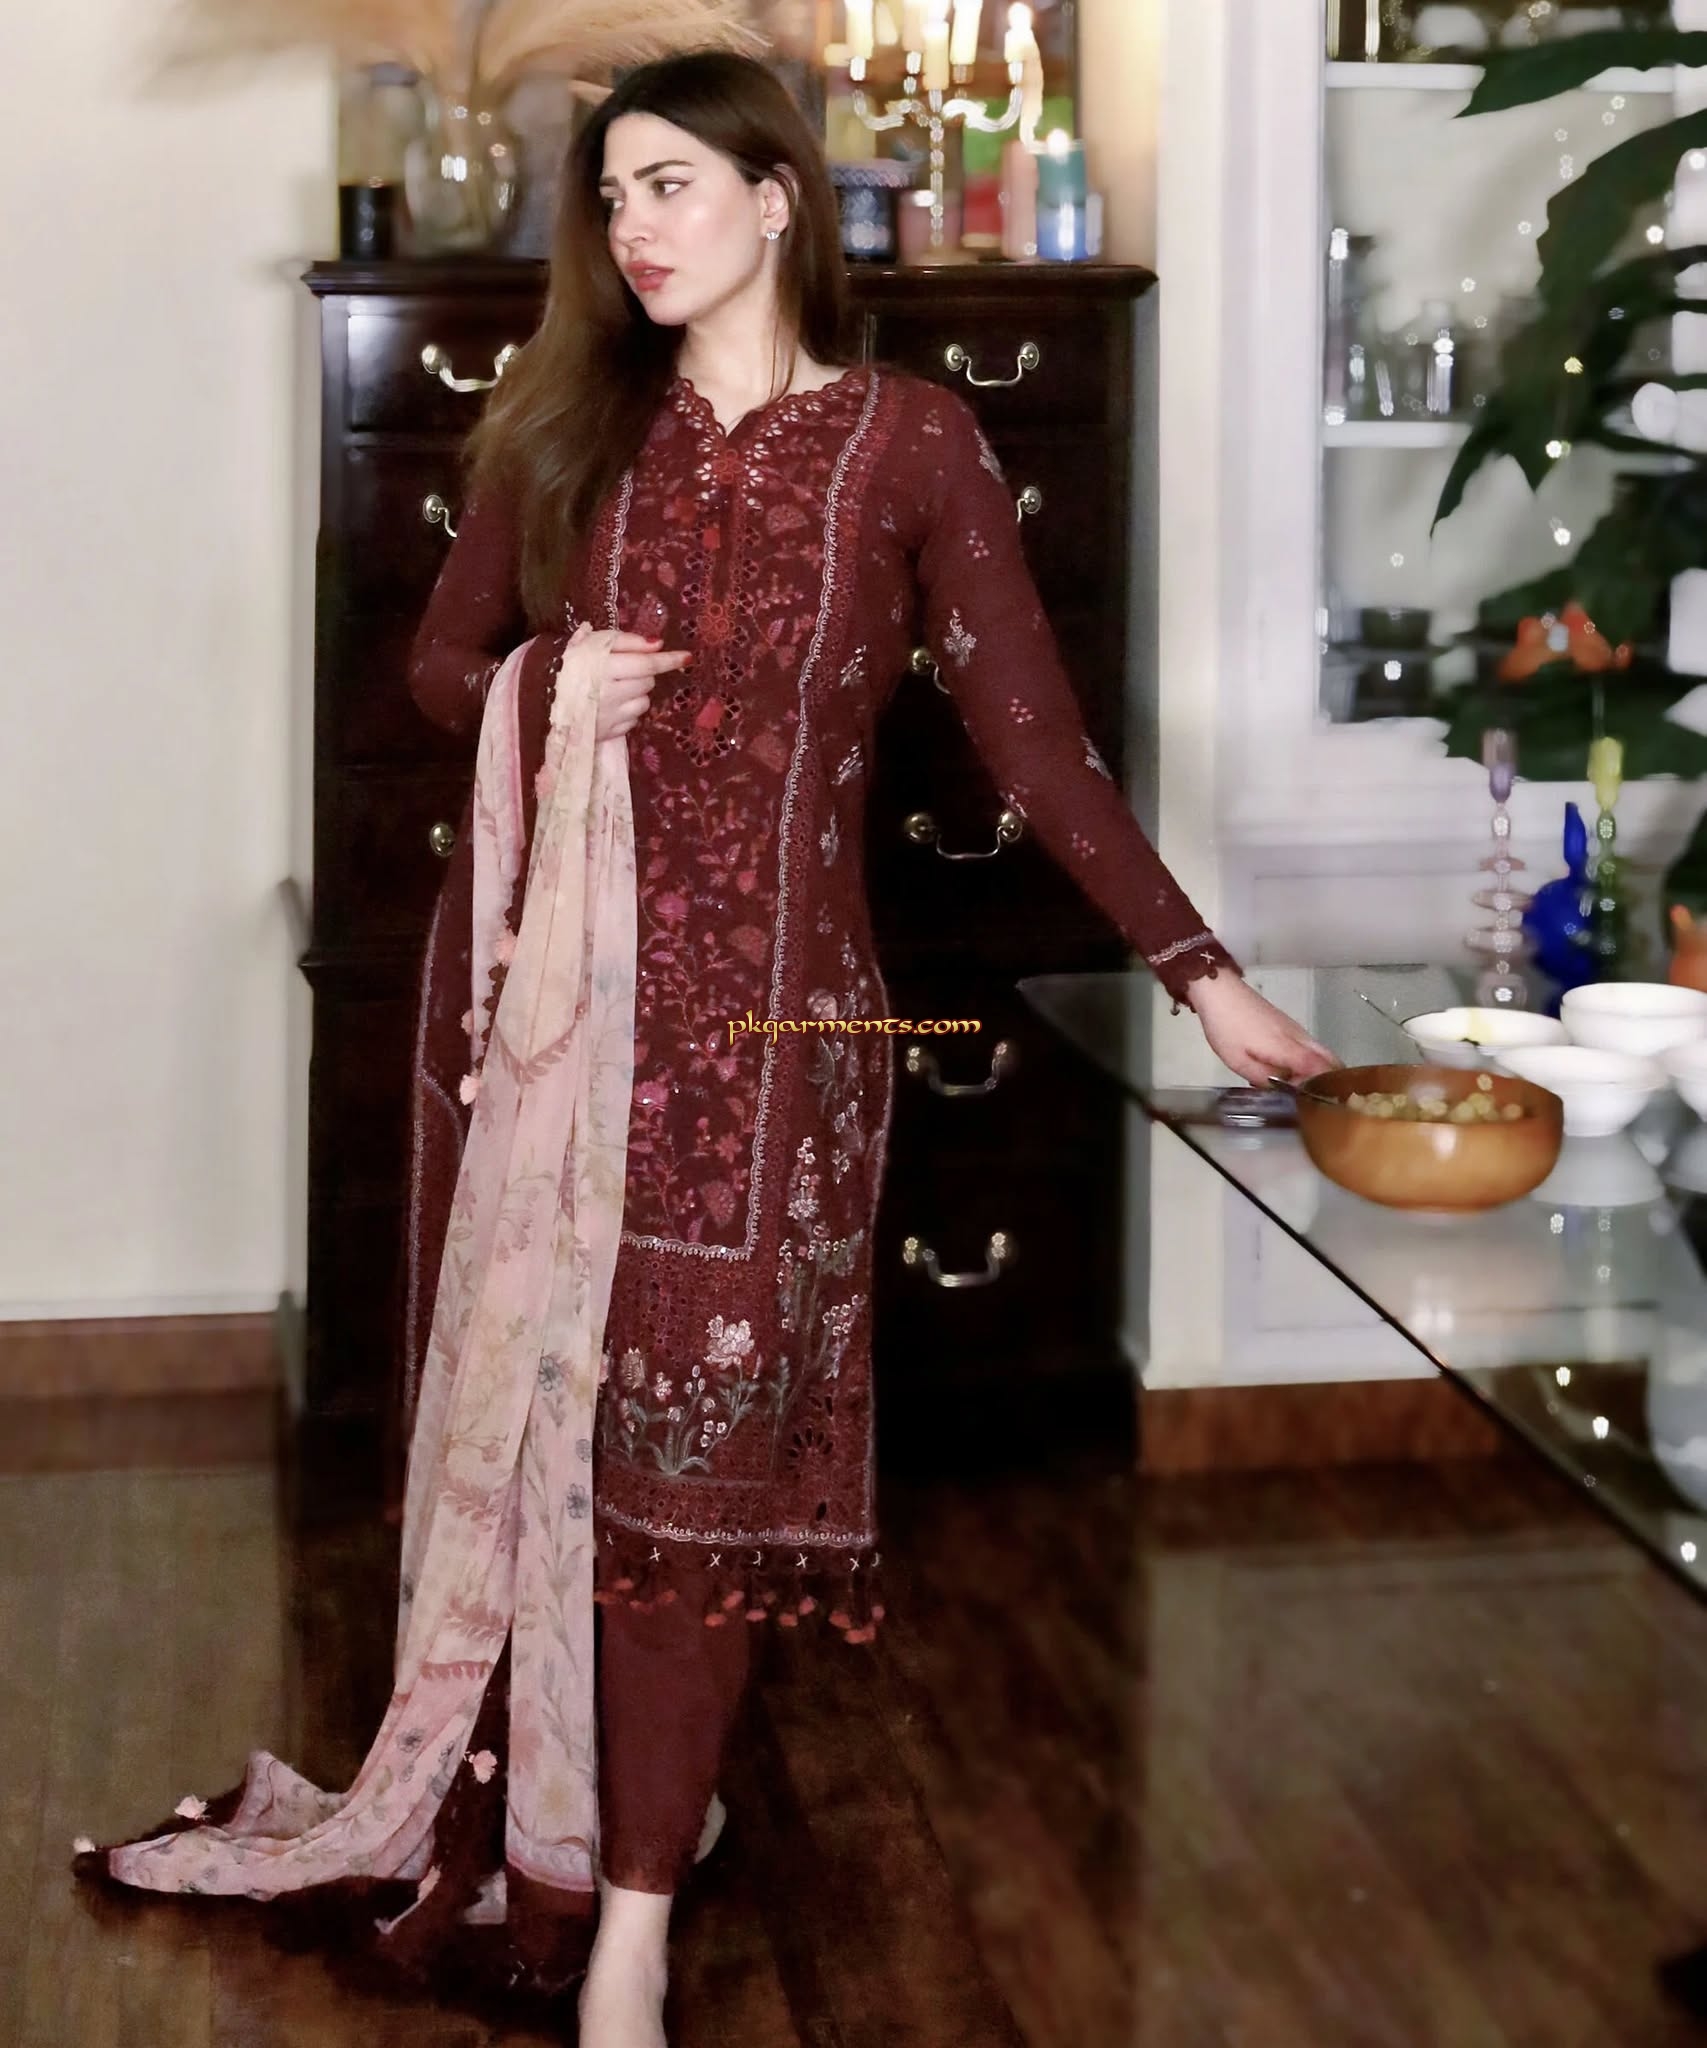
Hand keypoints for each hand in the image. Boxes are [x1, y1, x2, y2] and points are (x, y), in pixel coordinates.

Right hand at [552, 621, 691, 742]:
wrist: (535, 700)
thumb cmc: (563, 664)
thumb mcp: (589, 643)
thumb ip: (625, 641)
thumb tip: (658, 644)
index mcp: (604, 666)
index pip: (647, 664)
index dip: (669, 660)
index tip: (687, 657)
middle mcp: (610, 693)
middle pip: (647, 681)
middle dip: (642, 673)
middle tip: (622, 669)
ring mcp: (609, 716)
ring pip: (643, 702)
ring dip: (636, 693)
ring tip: (613, 687)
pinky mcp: (608, 733)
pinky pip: (632, 720)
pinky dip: (627, 711)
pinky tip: (608, 705)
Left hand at [1185, 971, 1337, 1086]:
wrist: (1220, 992)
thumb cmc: (1227, 1027)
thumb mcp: (1239, 1062)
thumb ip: (1264, 1079)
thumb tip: (1282, 1091)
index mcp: (1290, 1048)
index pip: (1323, 1070)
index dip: (1323, 1089)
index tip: (1310, 1102)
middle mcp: (1301, 1038)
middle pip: (1331, 1061)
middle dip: (1329, 1082)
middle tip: (1312, 1098)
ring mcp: (1297, 1030)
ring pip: (1322, 1054)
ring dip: (1317, 1072)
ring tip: (1296, 1089)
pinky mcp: (1289, 1026)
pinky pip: (1309, 1048)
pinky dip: (1308, 1062)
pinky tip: (1286, 1072)